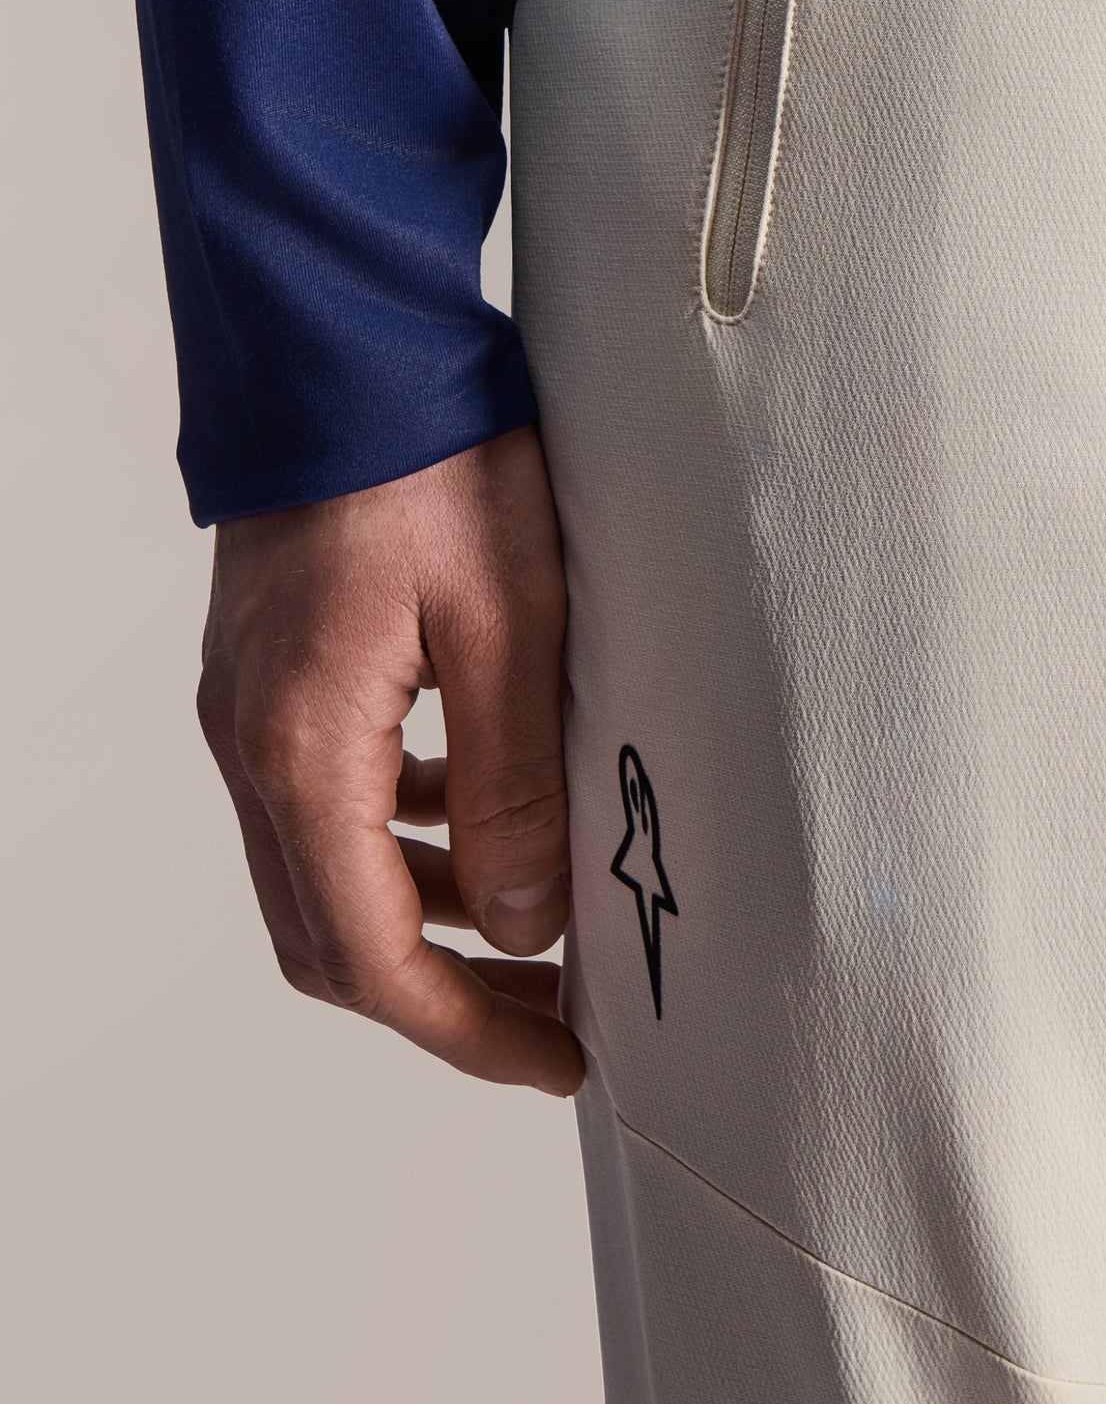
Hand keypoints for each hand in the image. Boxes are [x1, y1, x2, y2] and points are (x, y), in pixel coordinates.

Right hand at [198, 425, 584, 1094]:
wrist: (344, 345)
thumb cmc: (430, 460)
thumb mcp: (511, 622)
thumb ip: (516, 782)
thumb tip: (527, 924)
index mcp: (304, 752)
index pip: (373, 955)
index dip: (466, 1029)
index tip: (557, 1058)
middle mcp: (253, 746)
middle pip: (331, 935)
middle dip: (443, 991)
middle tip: (552, 1016)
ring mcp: (251, 709)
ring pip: (324, 867)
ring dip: (423, 909)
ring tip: (533, 919)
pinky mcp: (272, 671)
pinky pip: (324, 794)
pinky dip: (399, 830)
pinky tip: (474, 808)